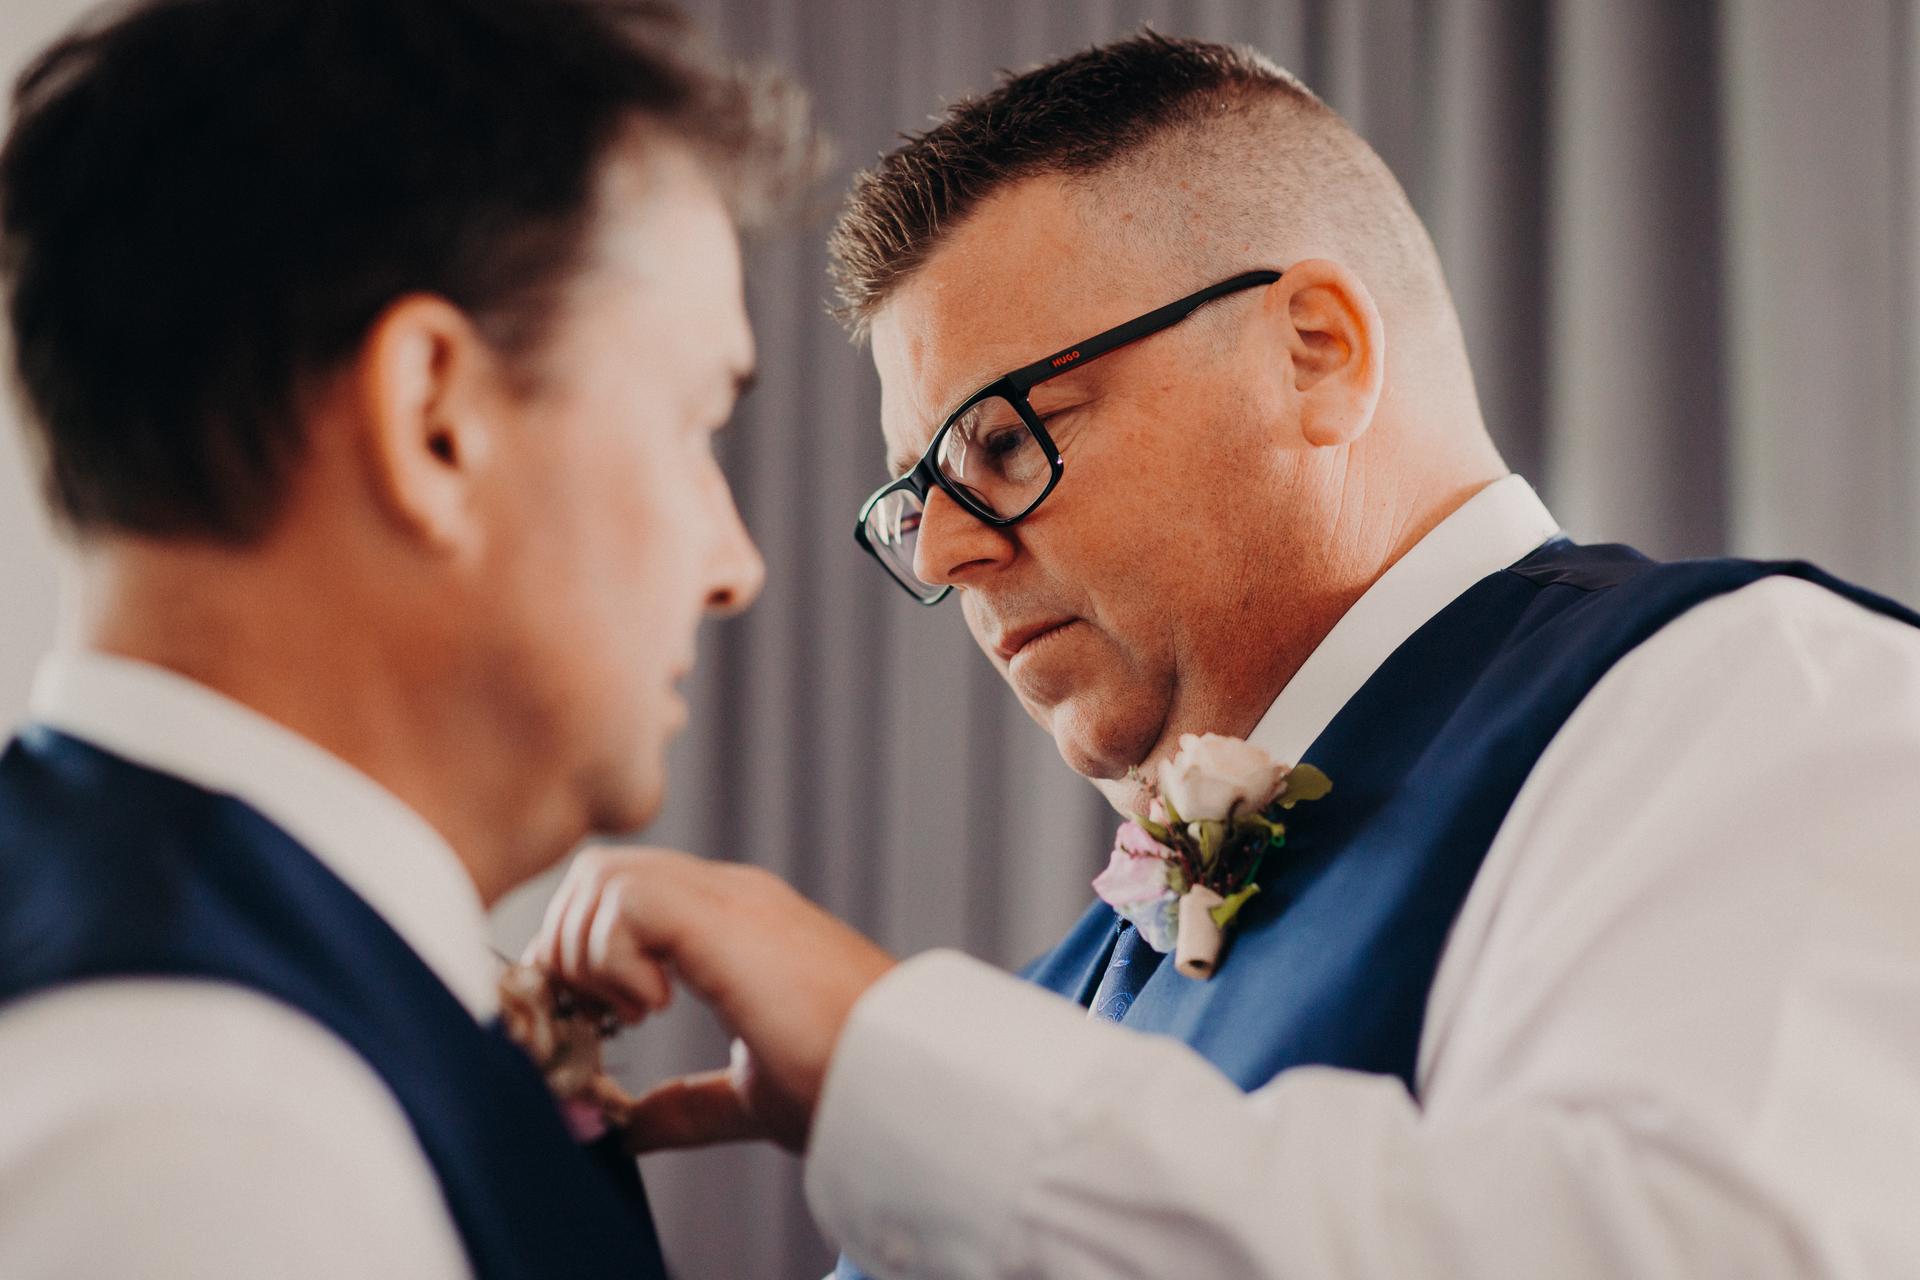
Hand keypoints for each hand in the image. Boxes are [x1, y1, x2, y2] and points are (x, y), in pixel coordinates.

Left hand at [527, 847, 896, 1151]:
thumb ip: (688, 1104)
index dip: (584, 955)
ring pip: (601, 875)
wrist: (903, 1074)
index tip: (596, 1025)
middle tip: (600, 1016)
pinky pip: (624, 899)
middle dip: (572, 947)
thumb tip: (630, 1129)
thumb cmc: (851, 1082)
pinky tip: (655, 1004)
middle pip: (599, 873)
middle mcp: (727, 896)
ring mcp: (728, 897)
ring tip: (633, 1010)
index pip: (623, 895)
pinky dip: (613, 956)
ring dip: (590, 951)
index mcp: (734, 925)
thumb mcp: (751, 1094)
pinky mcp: (724, 916)